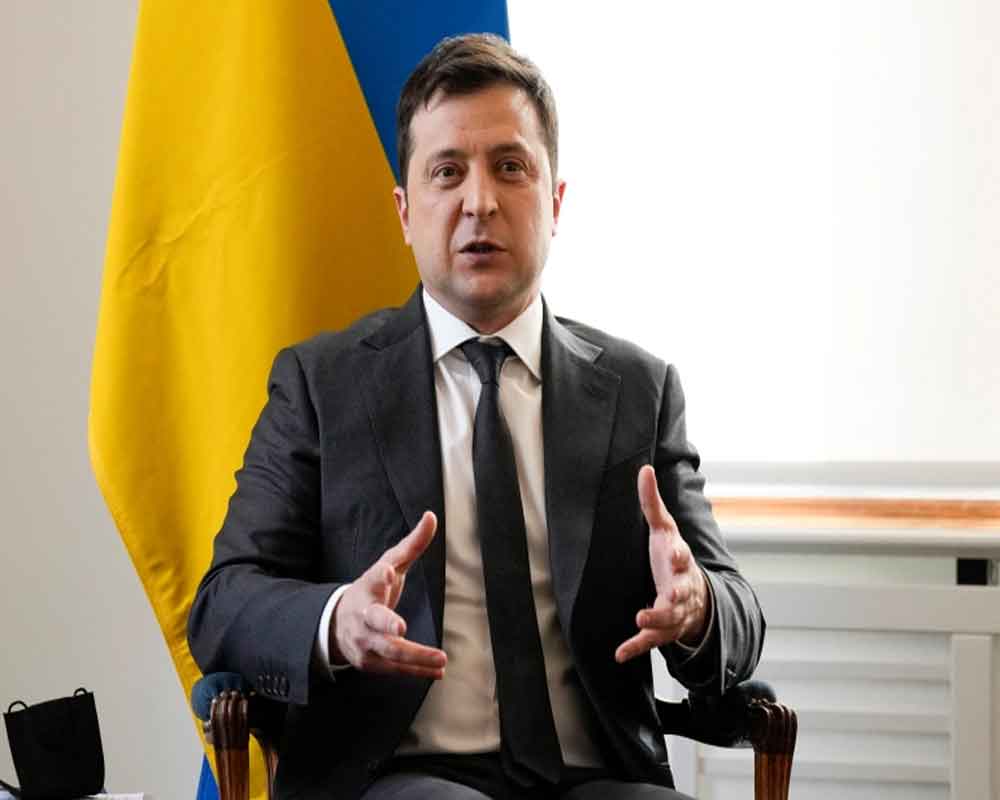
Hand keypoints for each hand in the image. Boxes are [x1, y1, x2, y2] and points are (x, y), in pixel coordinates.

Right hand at [330, 511, 446, 678]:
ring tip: (441, 659)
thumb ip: (412, 544)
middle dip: (387, 625)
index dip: (381, 576)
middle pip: (375, 621)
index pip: (373, 579)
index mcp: (369, 587)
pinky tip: (437, 671)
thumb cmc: (372, 589)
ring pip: (389, 651)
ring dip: (416, 657)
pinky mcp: (370, 662)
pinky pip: (395, 669)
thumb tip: (432, 516)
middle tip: (401, 628)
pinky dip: (417, 671)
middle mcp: (364, 616)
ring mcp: (365, 641)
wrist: (338, 624)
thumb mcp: (389, 564)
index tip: (387, 571)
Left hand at [615, 465, 708, 662]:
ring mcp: (674, 612)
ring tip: (640, 620)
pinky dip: (636, 647)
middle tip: (670, 594)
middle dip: (677, 593)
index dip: (680, 555)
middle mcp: (682, 589)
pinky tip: (619, 653)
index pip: (683, 557)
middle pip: (682, 592)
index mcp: (680, 563)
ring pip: (669, 619)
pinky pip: (650, 642)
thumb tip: (644, 469)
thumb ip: (652, 503)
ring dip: (655, 621)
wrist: (694, 597)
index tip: (676, 553)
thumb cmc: (672, 557)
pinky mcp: (662, 631)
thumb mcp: (664, 530)